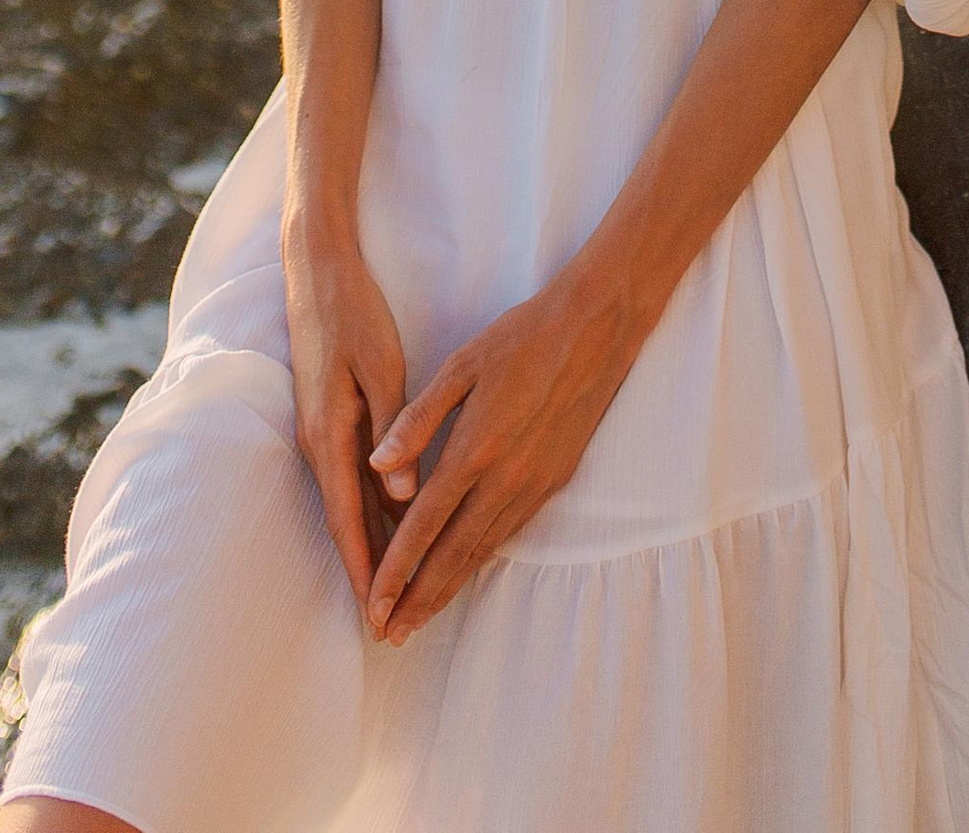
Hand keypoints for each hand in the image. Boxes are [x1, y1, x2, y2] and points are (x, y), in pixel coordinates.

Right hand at [283, 204, 406, 610]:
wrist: (317, 273)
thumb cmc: (354, 316)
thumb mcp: (380, 368)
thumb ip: (391, 432)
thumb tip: (400, 497)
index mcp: (329, 436)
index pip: (348, 522)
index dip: (365, 570)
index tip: (378, 615)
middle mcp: (318, 444)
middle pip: (346, 524)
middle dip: (367, 572)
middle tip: (391, 624)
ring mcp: (320, 433)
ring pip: (349, 504)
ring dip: (368, 545)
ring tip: (394, 590)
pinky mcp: (329, 420)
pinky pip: (349, 480)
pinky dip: (368, 511)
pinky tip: (391, 527)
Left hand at [364, 266, 644, 642]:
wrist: (596, 330)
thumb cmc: (521, 337)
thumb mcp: (461, 364)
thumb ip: (417, 418)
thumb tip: (377, 465)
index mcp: (475, 448)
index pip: (424, 525)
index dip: (396, 570)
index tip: (372, 604)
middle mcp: (505, 479)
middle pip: (452, 555)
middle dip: (418, 599)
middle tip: (387, 636)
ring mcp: (533, 485)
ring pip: (482, 551)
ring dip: (448, 589)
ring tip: (418, 619)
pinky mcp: (553, 482)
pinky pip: (507, 533)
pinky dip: (479, 561)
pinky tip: (463, 572)